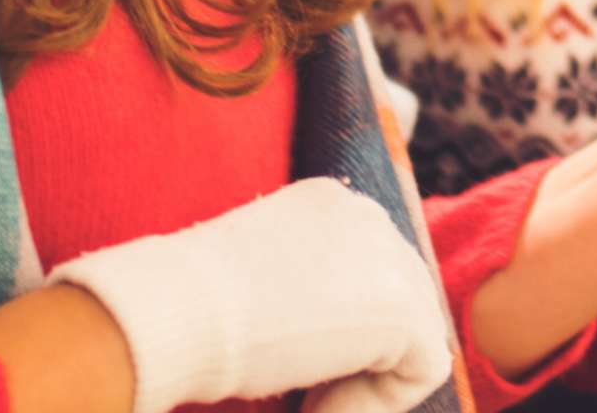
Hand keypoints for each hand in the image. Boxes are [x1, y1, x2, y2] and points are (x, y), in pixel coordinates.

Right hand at [47, 176, 453, 412]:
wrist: (173, 310)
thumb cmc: (187, 308)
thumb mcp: (256, 282)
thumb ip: (307, 291)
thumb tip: (338, 342)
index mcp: (330, 204)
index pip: (369, 273)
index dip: (343, 331)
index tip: (288, 363)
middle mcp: (368, 216)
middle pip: (403, 301)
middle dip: (362, 356)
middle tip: (301, 394)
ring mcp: (391, 256)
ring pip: (415, 337)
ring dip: (365, 381)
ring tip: (305, 402)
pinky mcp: (402, 308)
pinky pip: (424, 369)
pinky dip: (377, 403)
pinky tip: (316, 407)